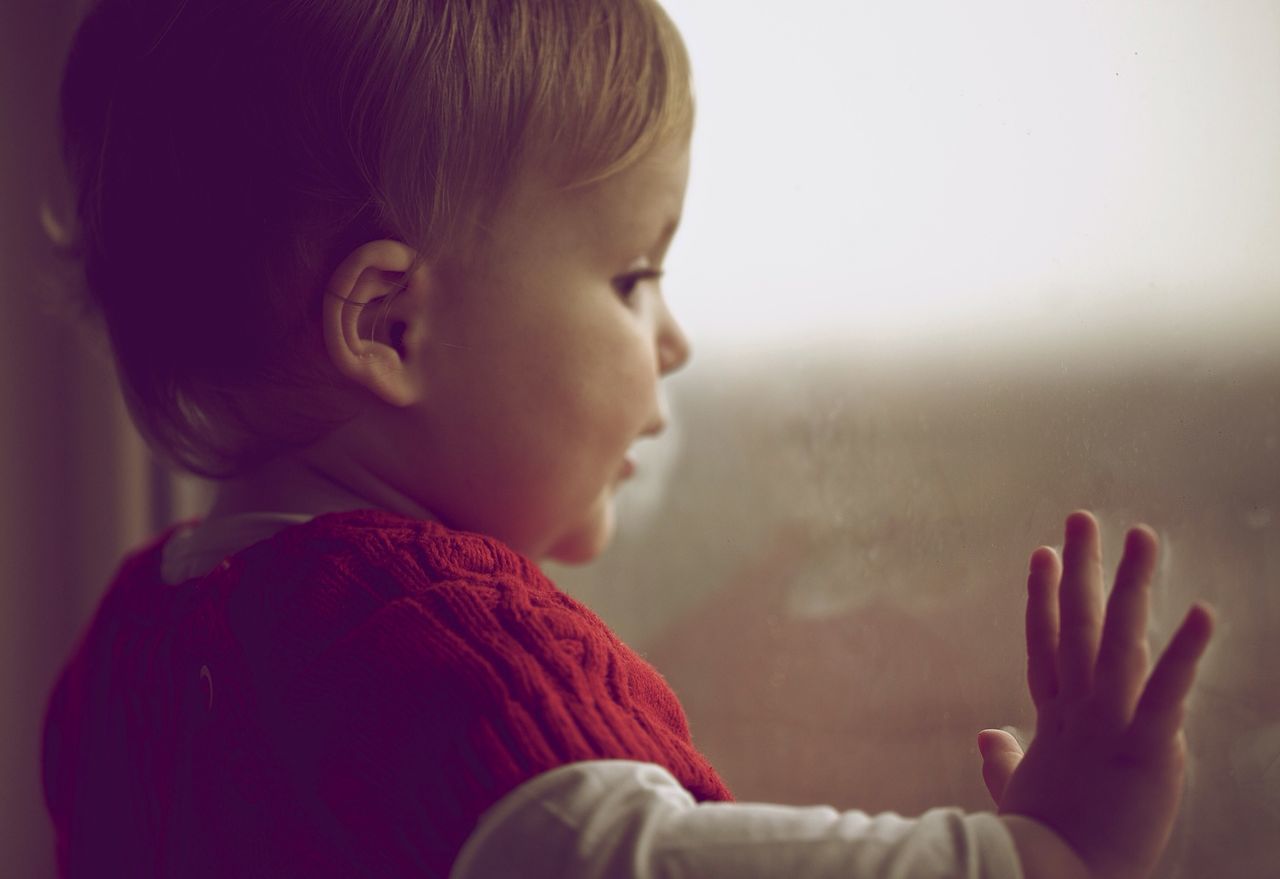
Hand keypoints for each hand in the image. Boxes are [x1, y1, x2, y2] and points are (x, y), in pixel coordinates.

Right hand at [977, 511, 1213, 878]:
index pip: (1045, 644)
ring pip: (1118, 640)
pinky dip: (1187, 651)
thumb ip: (1002, 762)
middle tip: (1082, 517)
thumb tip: (985, 736)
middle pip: (1075, 625)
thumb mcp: (1020, 796)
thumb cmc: (1040, 847)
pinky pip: (1167, 691)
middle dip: (1080, 568)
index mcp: (1053, 721)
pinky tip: (1204, 610)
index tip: (1042, 553)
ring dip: (1131, 584)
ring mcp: (1107, 723)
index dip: (1042, 597)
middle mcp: (1077, 709)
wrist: (1055, 878)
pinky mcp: (1144, 747)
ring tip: (1143, 534)